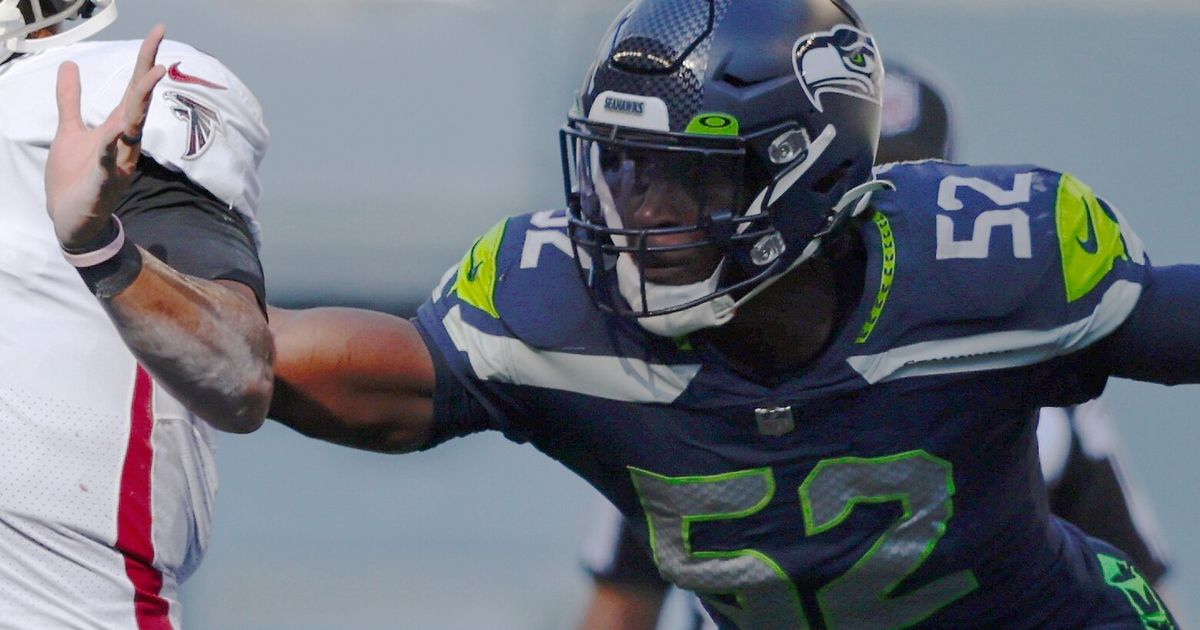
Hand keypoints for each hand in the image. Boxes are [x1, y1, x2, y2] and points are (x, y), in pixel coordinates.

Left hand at [45, 25, 166, 249]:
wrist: (73, 220)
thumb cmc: (75, 177)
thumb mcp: (69, 131)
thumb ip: (71, 99)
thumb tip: (69, 65)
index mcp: (118, 127)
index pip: (135, 88)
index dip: (145, 59)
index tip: (159, 31)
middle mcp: (126, 142)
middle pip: (140, 102)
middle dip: (149, 75)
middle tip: (161, 48)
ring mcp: (119, 162)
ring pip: (133, 129)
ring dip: (142, 103)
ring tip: (151, 77)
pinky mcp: (105, 183)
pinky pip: (111, 163)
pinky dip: (114, 148)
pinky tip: (117, 131)